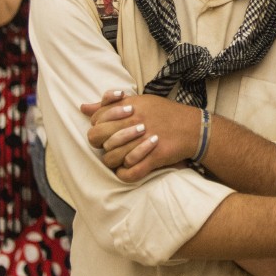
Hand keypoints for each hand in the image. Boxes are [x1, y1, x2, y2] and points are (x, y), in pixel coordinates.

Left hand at [81, 90, 199, 179]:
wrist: (193, 128)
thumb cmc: (163, 113)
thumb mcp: (138, 101)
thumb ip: (110, 105)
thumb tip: (83, 108)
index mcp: (130, 106)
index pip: (97, 119)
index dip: (99, 126)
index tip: (109, 129)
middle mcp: (135, 122)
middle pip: (99, 137)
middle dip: (101, 144)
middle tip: (112, 145)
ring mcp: (144, 141)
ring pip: (111, 158)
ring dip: (112, 160)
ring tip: (121, 157)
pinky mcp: (154, 157)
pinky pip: (129, 172)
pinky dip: (124, 174)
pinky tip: (127, 169)